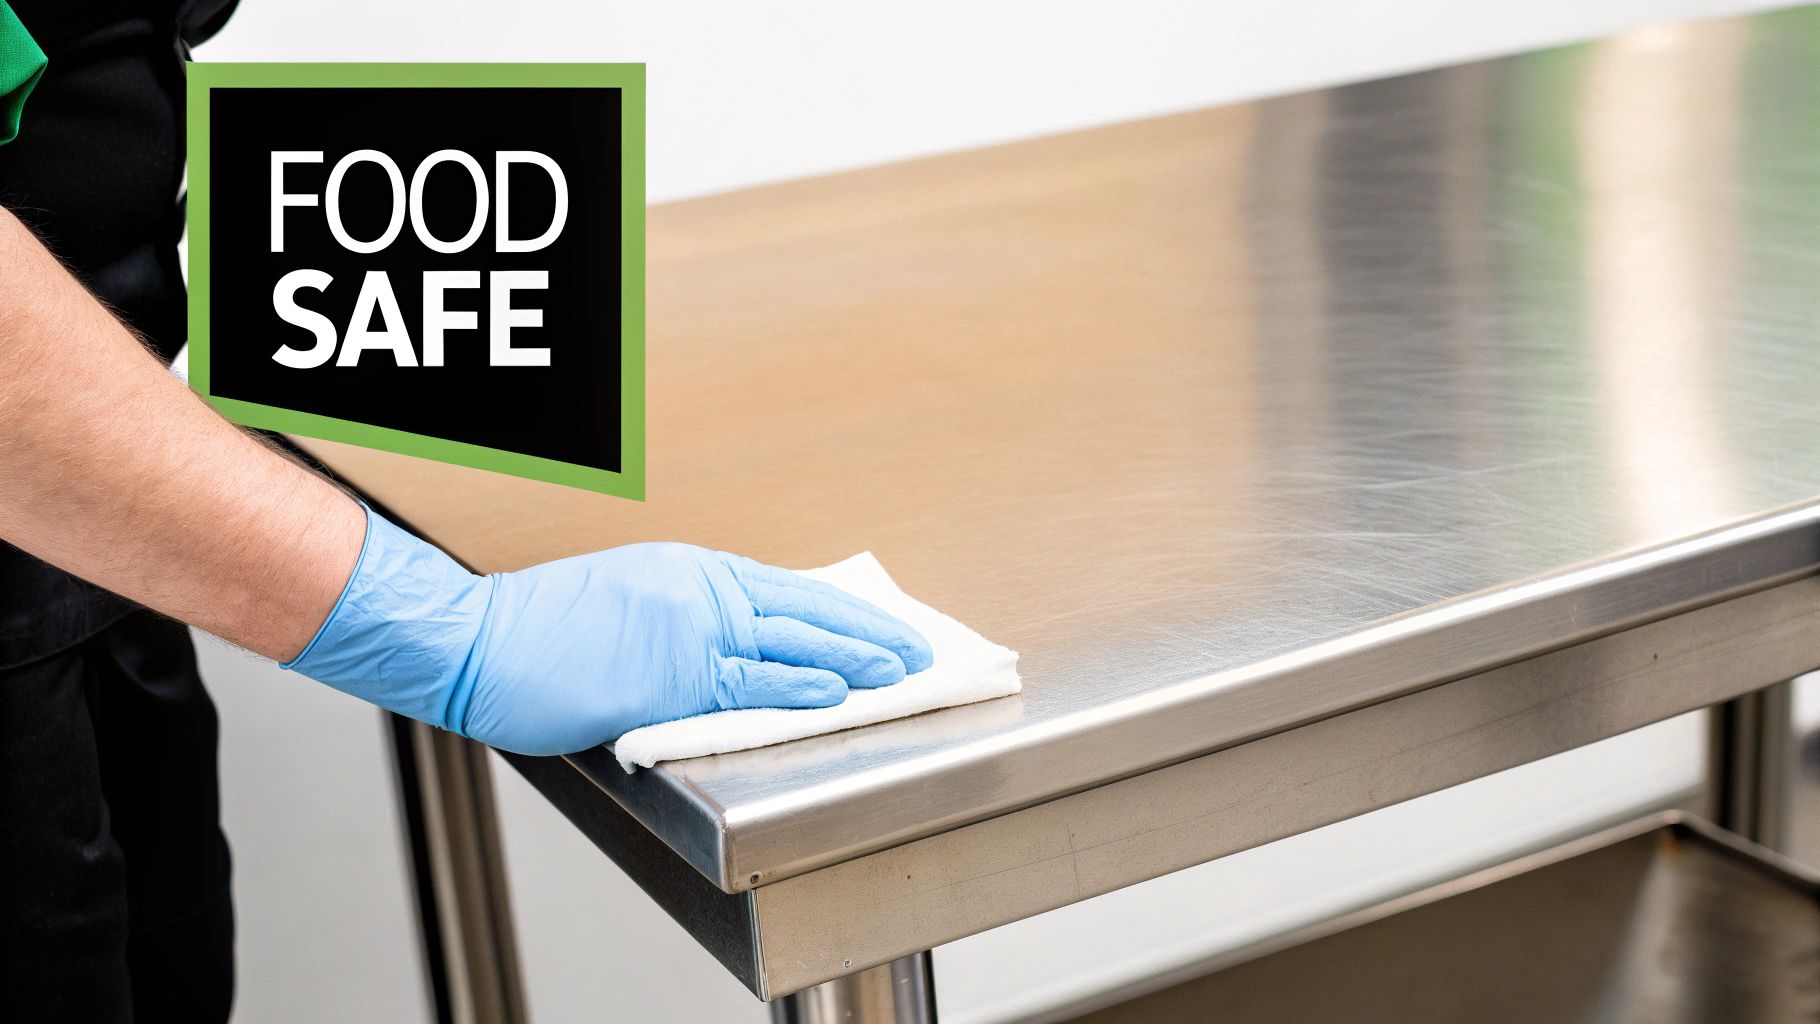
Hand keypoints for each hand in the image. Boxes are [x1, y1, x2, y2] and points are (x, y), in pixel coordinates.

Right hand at [285, 507, 932, 754]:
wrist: (476, 640)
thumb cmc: (536, 630)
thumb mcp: (623, 603)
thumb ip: (680, 621)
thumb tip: (724, 650)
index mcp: (688, 572)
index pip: (785, 591)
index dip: (838, 611)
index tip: (876, 624)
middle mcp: (698, 590)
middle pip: (803, 609)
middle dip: (866, 630)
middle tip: (915, 646)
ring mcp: (687, 628)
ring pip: (791, 642)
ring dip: (852, 658)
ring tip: (899, 669)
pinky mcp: (669, 673)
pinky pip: (750, 682)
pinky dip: (800, 684)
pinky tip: (837, 690)